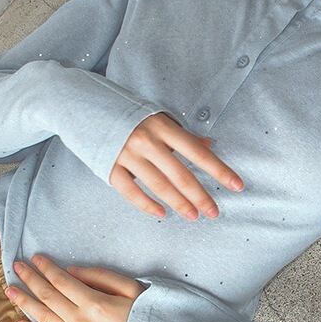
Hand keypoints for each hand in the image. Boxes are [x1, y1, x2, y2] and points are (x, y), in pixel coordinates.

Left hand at [6, 255, 142, 321]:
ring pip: (44, 318)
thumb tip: (72, 271)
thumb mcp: (132, 289)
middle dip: (30, 279)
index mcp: (95, 303)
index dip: (46, 268)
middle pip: (48, 297)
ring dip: (24, 302)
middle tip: (17, 267)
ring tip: (11, 289)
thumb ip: (101, 277)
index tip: (36, 258)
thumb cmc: (150, 317)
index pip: (62, 281)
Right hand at [111, 112, 242, 219]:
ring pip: (159, 185)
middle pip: (181, 174)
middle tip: (214, 212)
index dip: (219, 170)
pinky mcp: (109, 166)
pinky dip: (147, 205)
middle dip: (200, 196)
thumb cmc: (128, 114)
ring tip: (194, 216)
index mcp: (162, 127)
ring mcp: (126, 154)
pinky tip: (162, 214)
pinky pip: (131, 191)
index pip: (198, 153)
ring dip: (179, 203)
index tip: (236, 185)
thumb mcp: (158, 118)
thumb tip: (208, 147)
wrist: (84, 105)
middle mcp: (147, 141)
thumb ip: (183, 136)